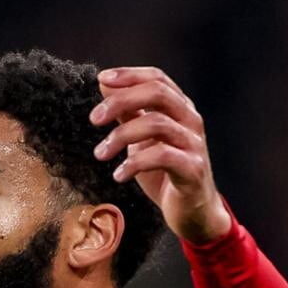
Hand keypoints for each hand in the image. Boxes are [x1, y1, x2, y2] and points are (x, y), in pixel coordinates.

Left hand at [88, 66, 231, 243]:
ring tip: (100, 154)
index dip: (129, 75)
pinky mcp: (193, 169)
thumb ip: (128, 112)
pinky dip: (134, 163)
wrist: (192, 211)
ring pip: (157, 123)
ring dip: (121, 136)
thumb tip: (105, 84)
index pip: (157, 78)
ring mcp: (193, 144)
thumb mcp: (141, 139)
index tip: (101, 80)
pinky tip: (118, 175)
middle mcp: (190, 120)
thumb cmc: (165, 173)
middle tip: (94, 119)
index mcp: (179, 108)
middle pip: (157, 93)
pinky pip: (162, 156)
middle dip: (121, 101)